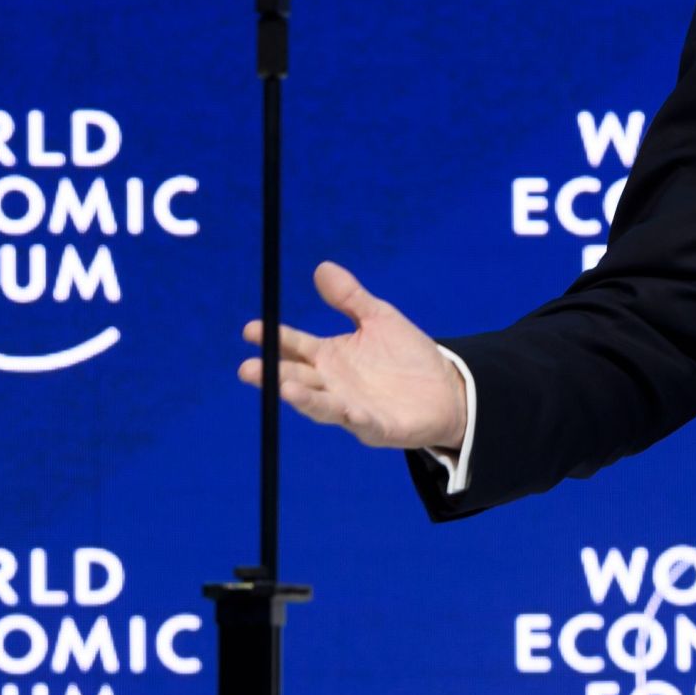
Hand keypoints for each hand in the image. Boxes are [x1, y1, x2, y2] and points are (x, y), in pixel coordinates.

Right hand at [237, 261, 466, 450]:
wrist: (447, 388)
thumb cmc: (407, 356)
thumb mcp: (379, 319)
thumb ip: (350, 298)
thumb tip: (322, 267)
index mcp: (330, 357)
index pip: (295, 347)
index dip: (274, 339)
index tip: (251, 329)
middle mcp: (334, 384)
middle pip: (298, 379)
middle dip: (273, 375)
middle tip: (248, 369)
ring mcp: (352, 408)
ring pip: (322, 405)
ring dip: (303, 399)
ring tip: (284, 388)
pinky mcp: (378, 427)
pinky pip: (362, 422)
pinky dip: (352, 416)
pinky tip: (346, 409)